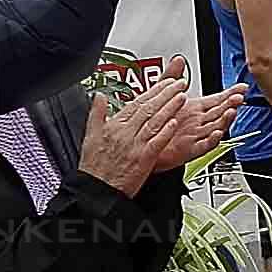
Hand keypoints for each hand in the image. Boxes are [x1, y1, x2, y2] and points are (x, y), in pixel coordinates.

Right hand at [79, 70, 233, 190]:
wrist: (96, 189)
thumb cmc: (94, 166)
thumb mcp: (90, 135)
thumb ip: (96, 113)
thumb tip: (98, 96)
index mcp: (114, 125)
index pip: (137, 103)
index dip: (153, 91)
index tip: (165, 82)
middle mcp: (125, 133)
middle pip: (148, 108)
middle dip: (165, 94)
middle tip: (179, 83)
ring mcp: (135, 145)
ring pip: (155, 122)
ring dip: (170, 108)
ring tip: (182, 96)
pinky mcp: (143, 159)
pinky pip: (156, 142)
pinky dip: (165, 131)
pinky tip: (175, 122)